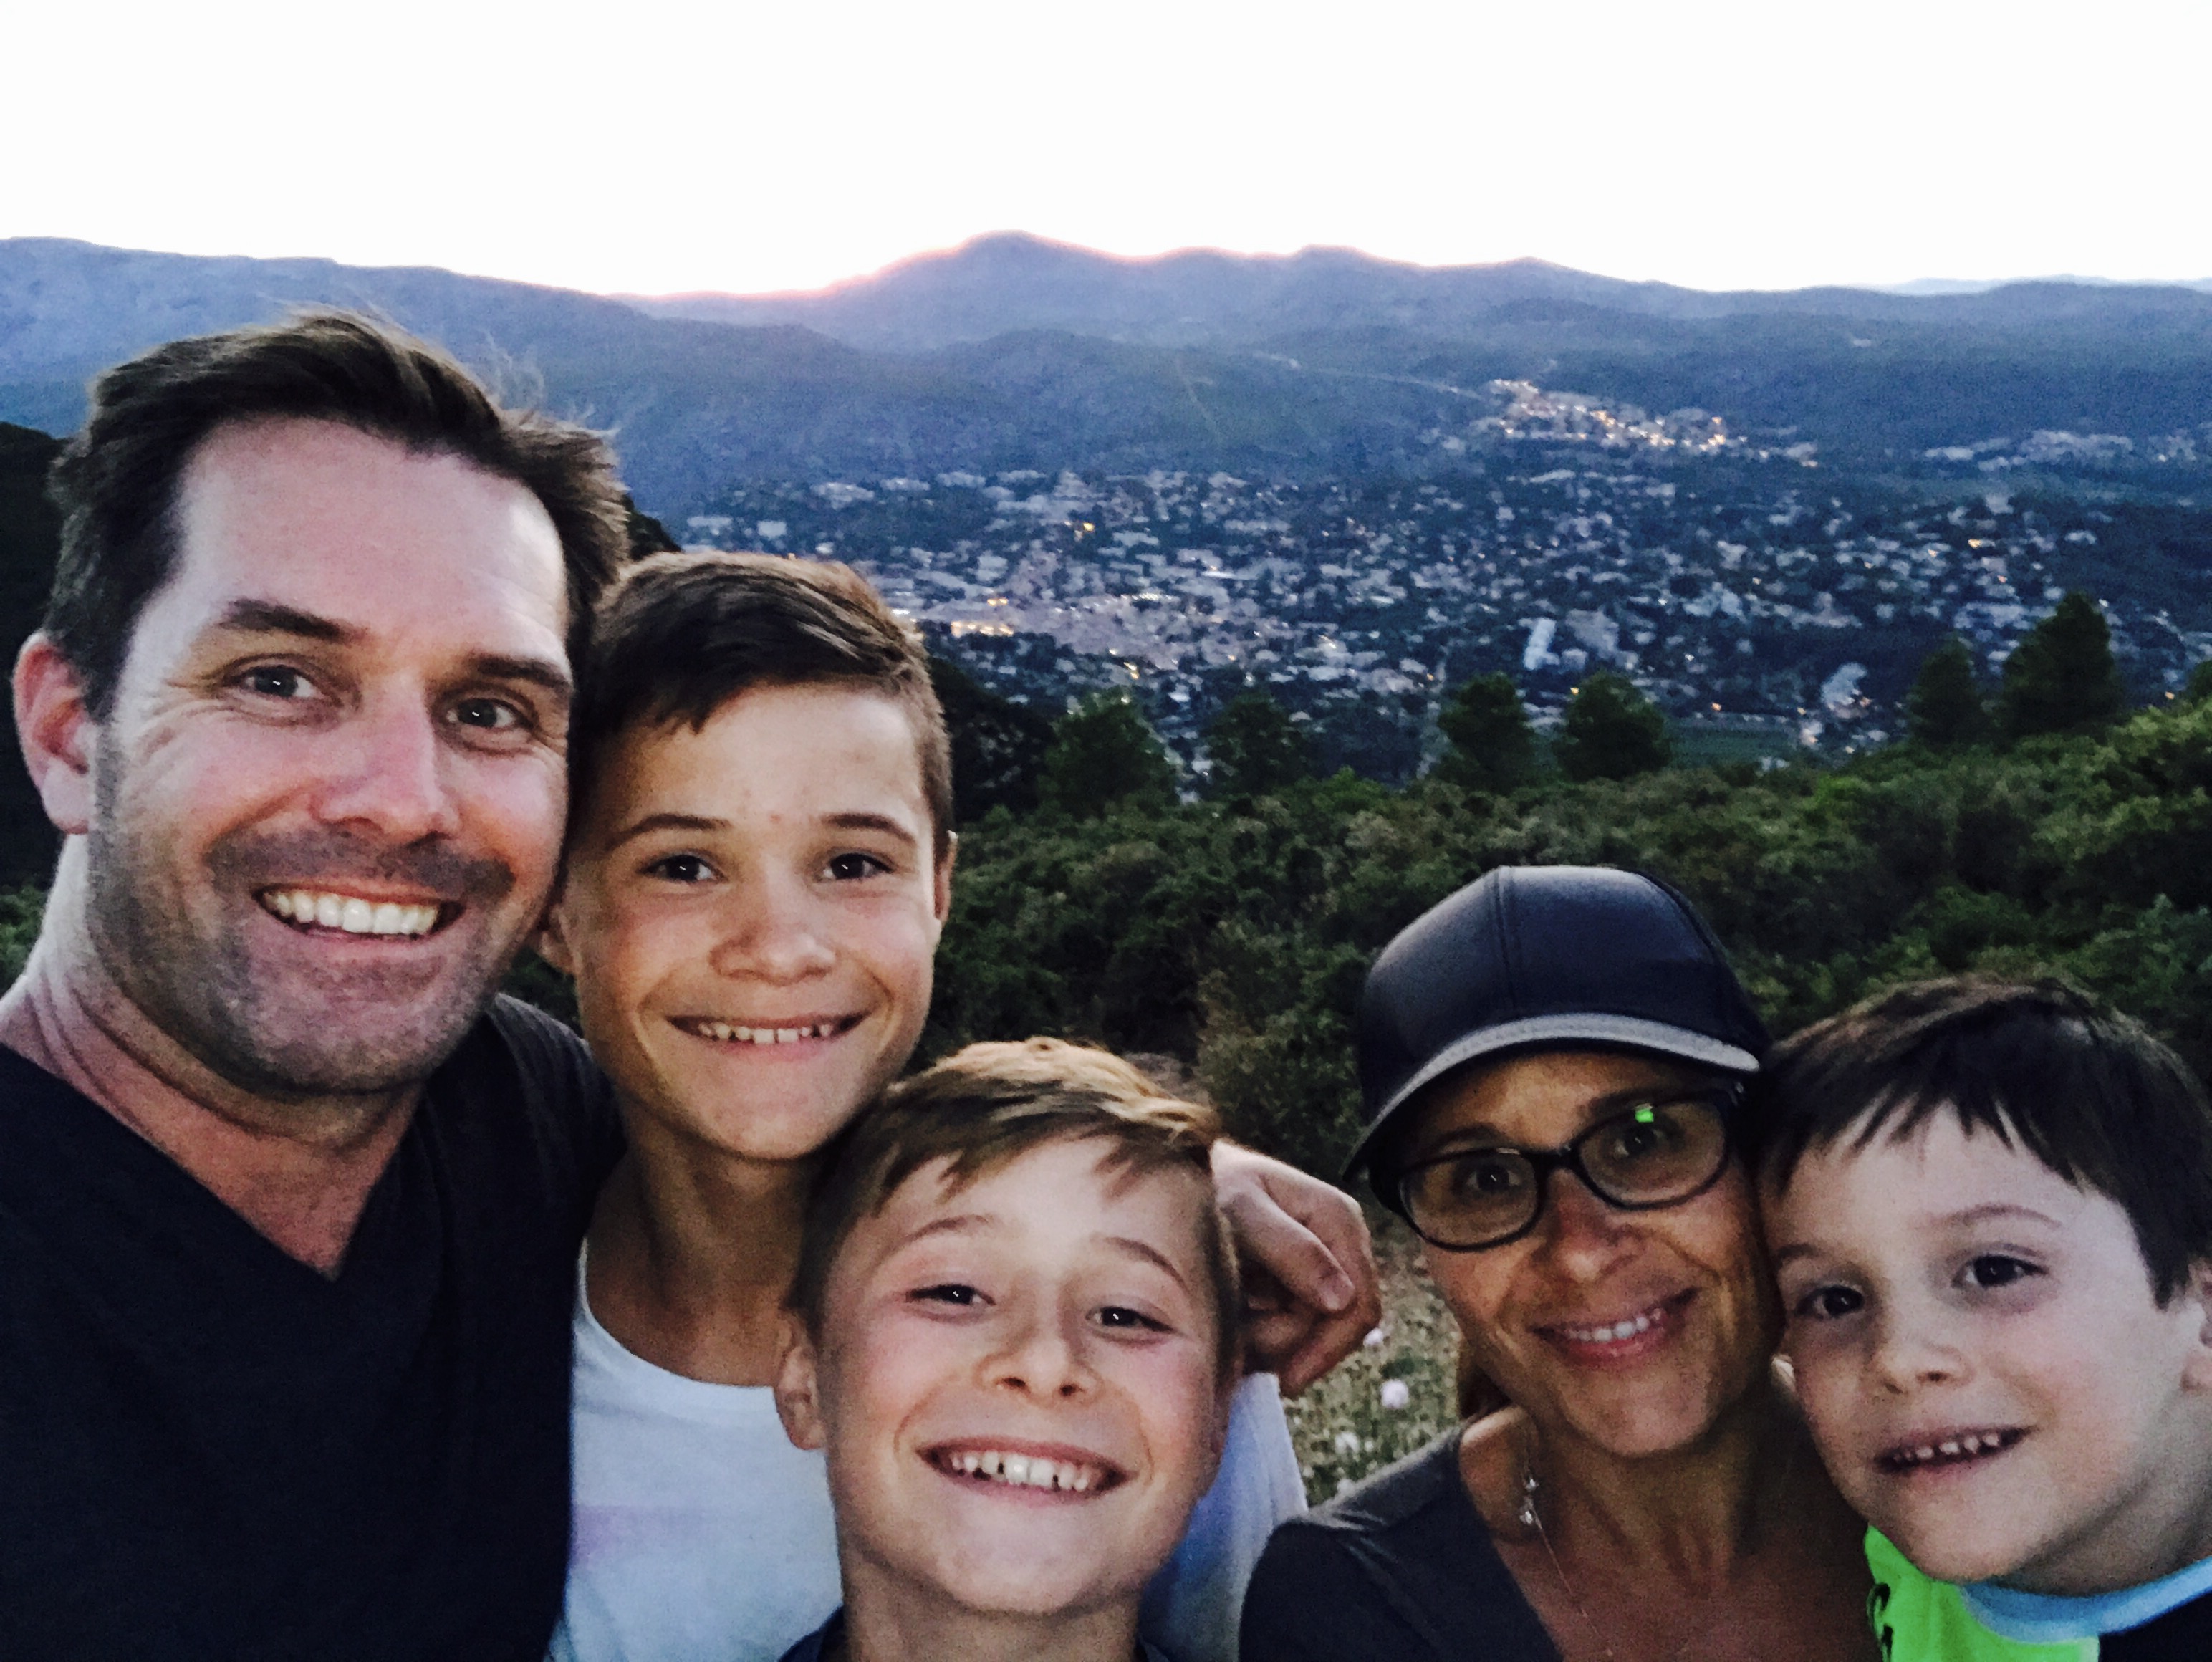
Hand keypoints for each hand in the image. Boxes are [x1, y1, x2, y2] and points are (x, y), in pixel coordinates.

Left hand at [1211, 1141, 1381, 1394]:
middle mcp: (1338, 1247)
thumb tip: (1342, 1299)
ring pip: (1308, 1335)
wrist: (1179, 1180)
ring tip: (1226, 1319)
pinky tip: (1232, 1316)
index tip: (1285, 1380)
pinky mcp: (1294, 1287)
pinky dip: (1258, 1332)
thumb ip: (1291, 1250)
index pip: (1360, 1305)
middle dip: (1287, 1344)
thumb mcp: (1243, 1211)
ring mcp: (1319, 1269)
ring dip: (1266, 1339)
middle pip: (1334, 1329)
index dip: (1328, 1348)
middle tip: (1237, 1343)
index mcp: (1339, 1221)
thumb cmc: (1210, 1185)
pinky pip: (1287, 1330)